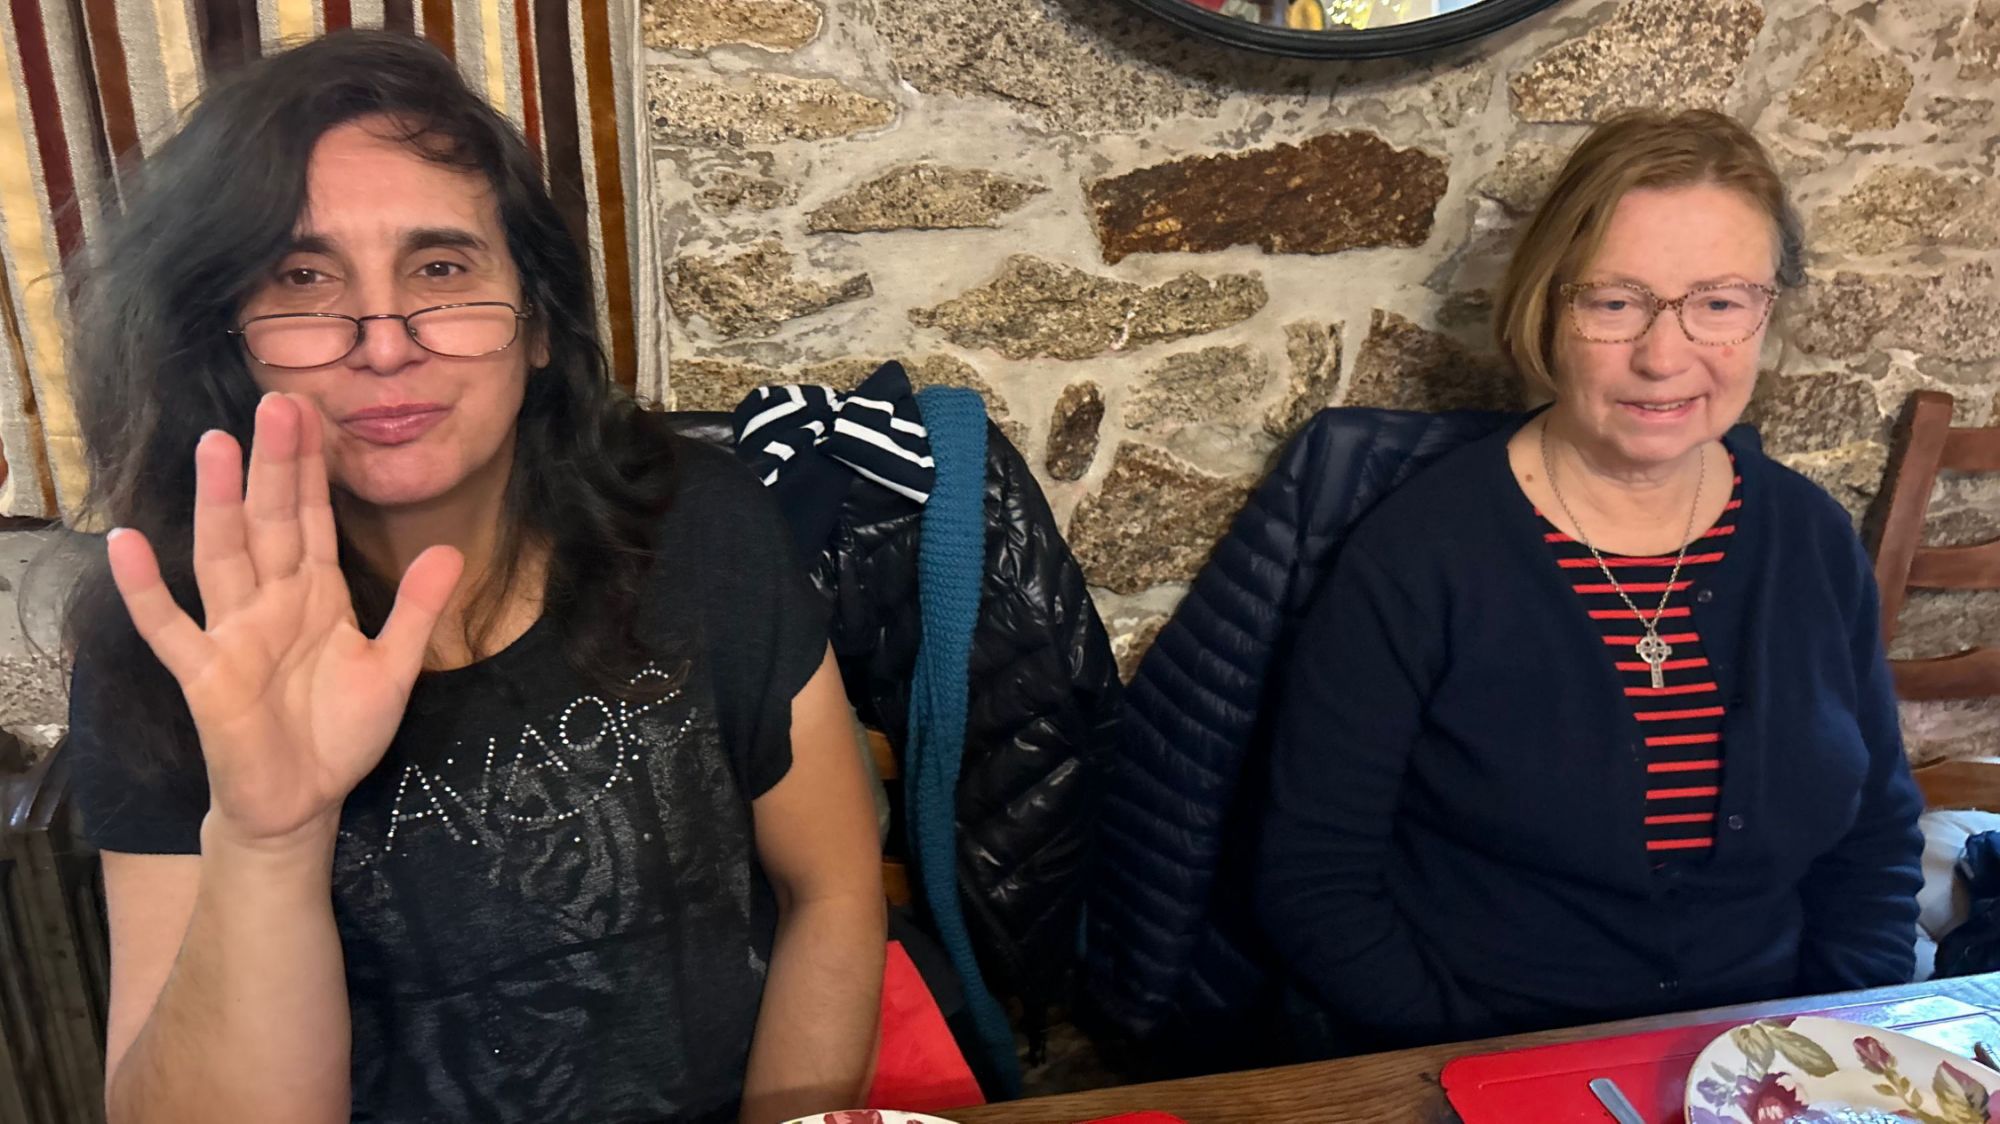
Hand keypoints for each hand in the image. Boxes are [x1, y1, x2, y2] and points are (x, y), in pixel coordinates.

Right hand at [106, 393, 463, 847]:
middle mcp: (270, 601)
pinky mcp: (204, 673)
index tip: (314, 413)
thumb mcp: (394, 668)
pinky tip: (126, 542)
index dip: (314, 469)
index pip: (313, 519)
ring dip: (218, 502)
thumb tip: (451, 550)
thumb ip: (417, 610)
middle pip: (270, 521)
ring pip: (222, 554)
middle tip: (277, 403)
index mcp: (316, 595)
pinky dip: (145, 587)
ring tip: (214, 445)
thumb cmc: (339, 732)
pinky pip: (169, 625)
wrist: (301, 802)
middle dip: (274, 465)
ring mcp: (232, 633)